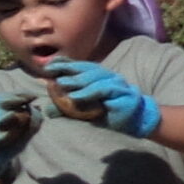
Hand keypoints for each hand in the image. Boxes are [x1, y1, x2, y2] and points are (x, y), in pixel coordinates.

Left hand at [43, 59, 161, 137]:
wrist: (136, 121)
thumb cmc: (109, 113)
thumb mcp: (85, 111)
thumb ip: (68, 108)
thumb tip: (47, 110)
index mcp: (99, 76)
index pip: (80, 66)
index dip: (65, 63)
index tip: (49, 65)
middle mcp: (108, 76)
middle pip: (86, 68)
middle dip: (67, 68)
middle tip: (50, 71)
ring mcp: (116, 83)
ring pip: (94, 77)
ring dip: (76, 80)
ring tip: (61, 83)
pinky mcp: (122, 93)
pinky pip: (103, 90)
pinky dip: (88, 92)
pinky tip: (75, 96)